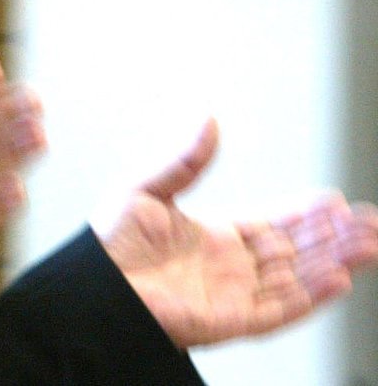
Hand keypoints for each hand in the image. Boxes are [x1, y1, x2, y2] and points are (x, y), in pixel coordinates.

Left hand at [93, 119, 377, 347]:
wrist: (89, 284)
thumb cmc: (106, 243)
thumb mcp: (146, 188)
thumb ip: (184, 159)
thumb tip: (208, 119)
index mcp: (214, 239)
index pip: (273, 227)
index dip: (304, 216)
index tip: (334, 202)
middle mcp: (230, 269)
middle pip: (295, 253)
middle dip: (333, 238)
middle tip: (368, 221)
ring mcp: (233, 296)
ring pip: (297, 280)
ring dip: (334, 263)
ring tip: (369, 243)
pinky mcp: (229, 320)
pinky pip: (280, 311)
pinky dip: (311, 297)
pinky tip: (339, 278)